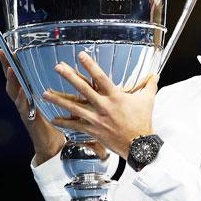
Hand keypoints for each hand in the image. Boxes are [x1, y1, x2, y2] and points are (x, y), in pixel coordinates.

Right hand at [0, 49, 64, 164]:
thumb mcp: (61, 101)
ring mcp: (25, 110)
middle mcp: (24, 101)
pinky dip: (23, 99)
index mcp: (30, 94)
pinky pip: (24, 108)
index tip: (7, 47)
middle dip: (6, 66)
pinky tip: (23, 91)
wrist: (55, 145)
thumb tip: (72, 69)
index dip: (13, 62)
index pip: (20, 75)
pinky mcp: (30, 121)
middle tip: (3, 52)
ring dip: (12, 81)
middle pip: (12, 81)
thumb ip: (62, 87)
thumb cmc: (59, 122)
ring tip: (11, 69)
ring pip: (14, 93)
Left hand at [43, 51, 158, 158]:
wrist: (139, 145)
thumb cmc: (143, 122)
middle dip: (70, 77)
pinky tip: (53, 118)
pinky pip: (75, 125)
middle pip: (83, 89)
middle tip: (58, 67)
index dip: (90, 65)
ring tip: (45, 93)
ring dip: (59, 100)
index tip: (80, 55)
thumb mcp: (147, 100)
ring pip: (74, 107)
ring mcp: (96, 119)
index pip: (101, 77)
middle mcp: (104, 106)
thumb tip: (155, 75)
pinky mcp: (93, 130)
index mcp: (116, 97)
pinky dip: (64, 122)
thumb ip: (149, 85)